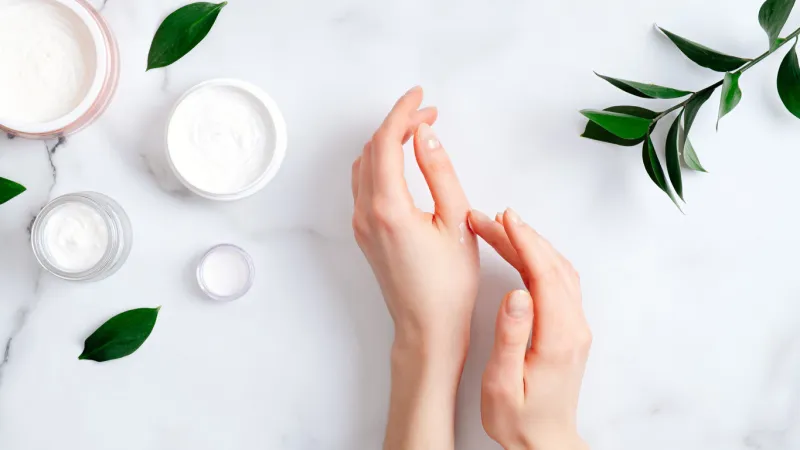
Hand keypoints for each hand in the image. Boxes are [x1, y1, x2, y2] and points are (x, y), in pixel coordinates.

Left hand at [352, 87, 478, 449]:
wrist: (427, 329)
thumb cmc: (448, 285)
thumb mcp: (456, 221)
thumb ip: (439, 172)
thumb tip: (425, 135)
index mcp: (388, 207)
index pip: (386, 142)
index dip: (403, 112)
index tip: (421, 97)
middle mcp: (365, 212)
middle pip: (372, 149)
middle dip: (398, 124)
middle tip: (428, 114)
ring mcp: (360, 224)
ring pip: (364, 166)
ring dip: (387, 143)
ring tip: (419, 133)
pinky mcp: (364, 234)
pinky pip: (363, 185)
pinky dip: (380, 163)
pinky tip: (402, 163)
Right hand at [469, 208, 591, 449]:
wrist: (544, 441)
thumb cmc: (519, 419)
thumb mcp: (502, 384)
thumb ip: (510, 337)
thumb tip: (516, 294)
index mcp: (558, 338)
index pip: (544, 275)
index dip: (523, 242)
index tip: (503, 218)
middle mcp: (573, 328)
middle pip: (551, 265)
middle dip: (521, 235)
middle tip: (487, 218)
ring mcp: (575, 327)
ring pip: (557, 270)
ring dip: (530, 244)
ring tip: (498, 228)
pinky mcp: (569, 329)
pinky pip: (558, 282)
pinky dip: (538, 259)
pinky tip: (520, 253)